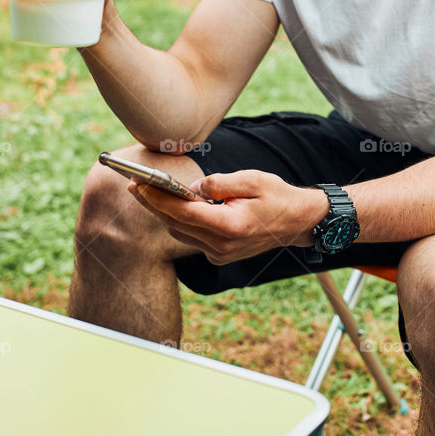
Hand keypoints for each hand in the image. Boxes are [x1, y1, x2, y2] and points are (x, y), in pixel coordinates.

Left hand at [128, 170, 328, 265]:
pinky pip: (192, 238)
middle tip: (135, 184)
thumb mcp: (251, 179)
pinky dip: (181, 221)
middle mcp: (222, 245)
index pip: (182, 212)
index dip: (156, 198)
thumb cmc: (277, 196)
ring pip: (180, 233)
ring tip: (150, 191)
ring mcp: (220, 254)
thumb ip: (218, 183)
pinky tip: (175, 205)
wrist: (299, 221)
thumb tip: (191, 187)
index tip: (138, 184)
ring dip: (165, 213)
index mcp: (230, 226)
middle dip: (153, 204)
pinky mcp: (220, 256)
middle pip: (175, 224)